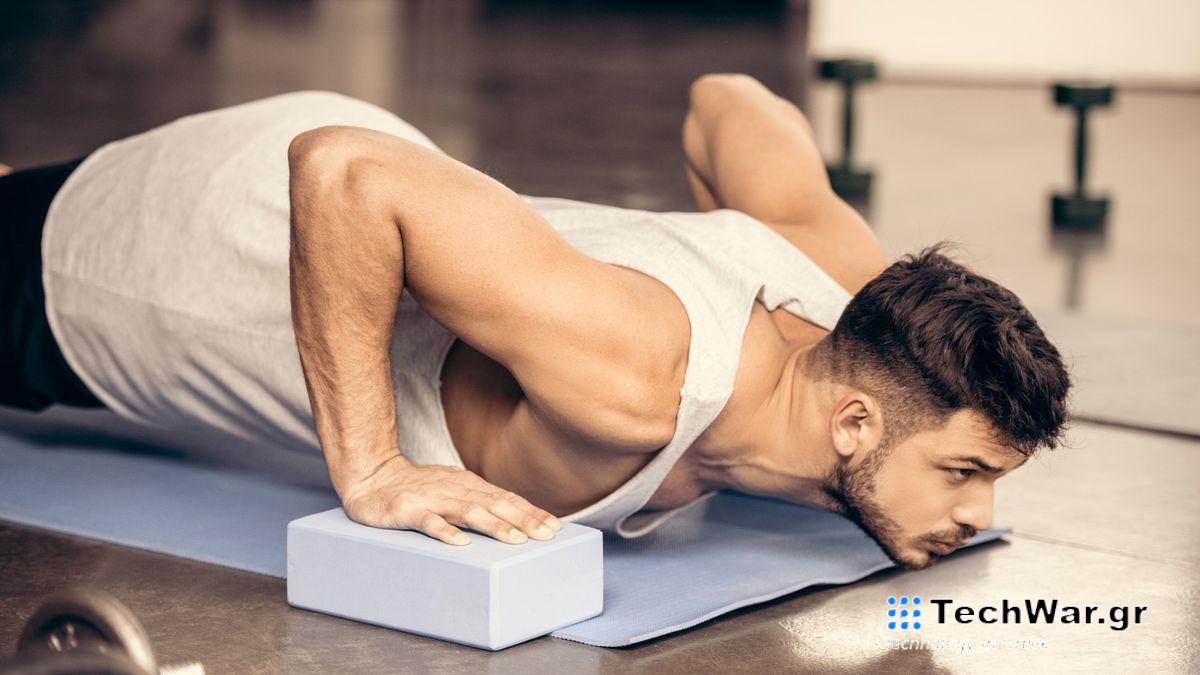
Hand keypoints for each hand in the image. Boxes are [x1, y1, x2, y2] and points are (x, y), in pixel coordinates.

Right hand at [340, 455, 562, 545]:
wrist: (371, 477)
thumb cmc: (417, 488)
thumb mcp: (453, 489)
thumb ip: (480, 500)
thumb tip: (516, 515)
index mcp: (468, 485)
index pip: (506, 499)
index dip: (530, 512)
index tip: (554, 527)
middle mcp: (454, 489)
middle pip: (494, 504)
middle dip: (523, 520)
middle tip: (546, 535)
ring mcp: (431, 499)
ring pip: (468, 512)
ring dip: (494, 526)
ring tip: (515, 540)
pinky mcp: (406, 510)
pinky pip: (428, 522)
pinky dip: (445, 531)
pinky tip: (460, 543)